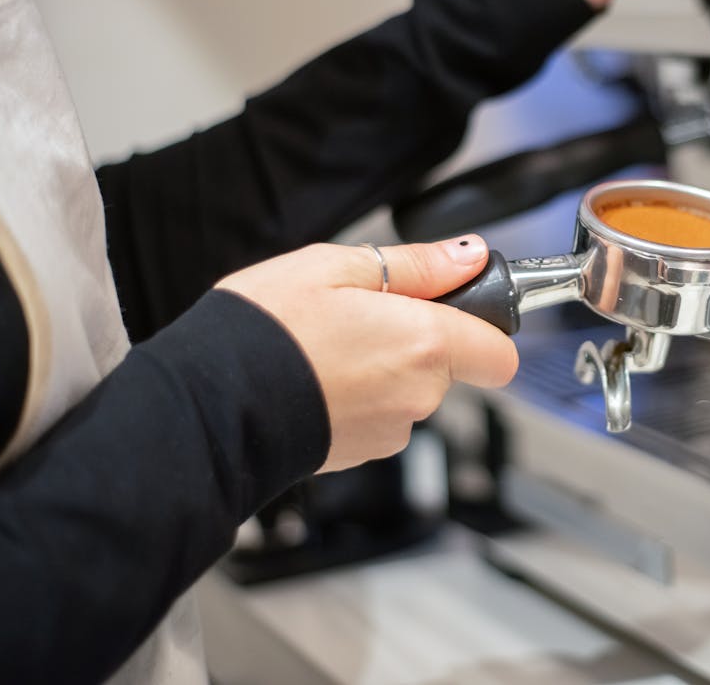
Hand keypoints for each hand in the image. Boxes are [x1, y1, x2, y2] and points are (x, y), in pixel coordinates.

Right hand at [216, 235, 516, 473]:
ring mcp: (391, 430)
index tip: (460, 309)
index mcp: (425, 344)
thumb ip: (417, 265)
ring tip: (328, 344)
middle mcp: (419, 395)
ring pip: (410, 390)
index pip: (501, 354)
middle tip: (363, 313)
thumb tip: (469, 256)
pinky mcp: (361, 453)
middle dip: (418, 339)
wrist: (209, 404)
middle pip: (449, 366)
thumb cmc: (265, 331)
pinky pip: (379, 416)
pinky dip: (358, 396)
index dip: (487, 329)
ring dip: (384, 367)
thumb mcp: (338, 267)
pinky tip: (317, 376)